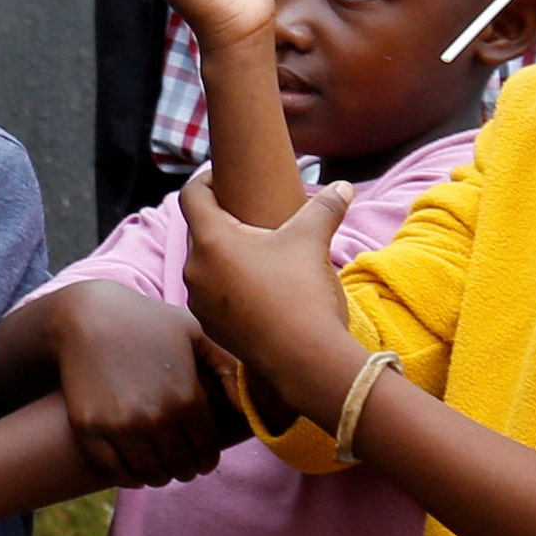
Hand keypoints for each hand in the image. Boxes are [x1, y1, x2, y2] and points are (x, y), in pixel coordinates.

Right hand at [49, 287, 243, 487]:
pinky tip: (133, 470)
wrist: (86, 315)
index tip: (202, 462)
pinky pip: (116, 472)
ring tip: (159, 469)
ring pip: (150, 474)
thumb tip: (246, 411)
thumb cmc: (147, 322)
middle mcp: (156, 416)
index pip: (206, 450)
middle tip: (181, 467)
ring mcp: (120, 425)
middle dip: (185, 470)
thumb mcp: (195, 333)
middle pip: (180, 466)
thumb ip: (228, 369)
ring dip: (159, 476)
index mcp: (187, 397)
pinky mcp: (90, 429)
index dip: (206, 461)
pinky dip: (129, 477)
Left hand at [174, 168, 361, 403]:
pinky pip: (213, 293)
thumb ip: (325, 206)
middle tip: (250, 212)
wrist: (304, 359)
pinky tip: (256, 285)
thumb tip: (344, 186)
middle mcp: (194, 269)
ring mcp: (199, 301)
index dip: (206, 179)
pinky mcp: (210, 325)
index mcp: (210, 241)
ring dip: (226, 254)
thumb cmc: (301, 293)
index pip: (191, 195)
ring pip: (206, 264)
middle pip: (199, 229)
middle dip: (222, 218)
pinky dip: (228, 282)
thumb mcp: (312, 240)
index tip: (225, 175)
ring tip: (257, 251)